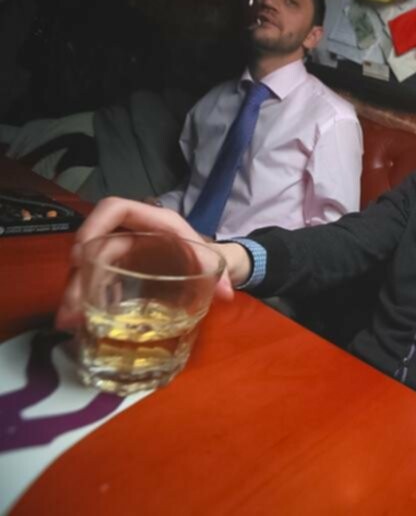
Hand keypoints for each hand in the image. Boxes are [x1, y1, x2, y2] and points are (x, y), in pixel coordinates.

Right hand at [55, 197, 241, 330]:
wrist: (210, 265)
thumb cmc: (206, 254)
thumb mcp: (213, 260)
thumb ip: (221, 274)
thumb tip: (228, 294)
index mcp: (155, 224)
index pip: (115, 209)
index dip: (94, 224)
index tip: (81, 253)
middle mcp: (133, 235)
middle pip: (95, 245)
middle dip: (81, 274)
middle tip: (73, 306)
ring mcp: (124, 254)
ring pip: (91, 266)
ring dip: (79, 292)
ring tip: (71, 321)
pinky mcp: (121, 273)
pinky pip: (99, 282)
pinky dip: (90, 299)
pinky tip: (83, 322)